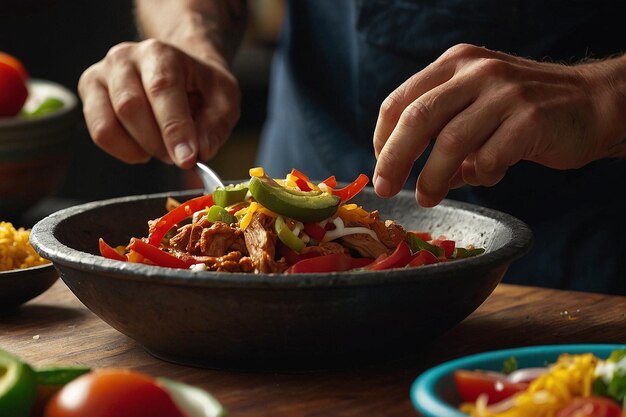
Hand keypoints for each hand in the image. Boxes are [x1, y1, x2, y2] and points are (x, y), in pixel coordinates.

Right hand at [78, 39, 239, 168]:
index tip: (186, 159)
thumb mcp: (224, 100)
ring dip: (141, 148)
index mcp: (160, 53)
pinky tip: (143, 147)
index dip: (174, 128)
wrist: (181, 72)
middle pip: (130, 108)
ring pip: (109, 124)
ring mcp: (100, 75)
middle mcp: (124, 58)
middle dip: (158, 143)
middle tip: (179, 156)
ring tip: (163, 149)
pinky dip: (123, 150)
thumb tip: (201, 150)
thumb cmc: (201, 86)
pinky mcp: (89, 95)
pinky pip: (99, 133)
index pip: (162, 89)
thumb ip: (216, 126)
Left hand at [372, 43, 622, 206]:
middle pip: (417, 118)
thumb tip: (402, 171)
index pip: (400, 101)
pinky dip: (481, 177)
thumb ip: (439, 132)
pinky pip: (489, 159)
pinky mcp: (530, 118)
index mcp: (455, 63)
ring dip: (432, 178)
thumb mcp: (475, 107)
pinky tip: (486, 176)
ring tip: (427, 197)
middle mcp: (476, 71)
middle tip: (385, 188)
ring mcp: (504, 92)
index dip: (383, 139)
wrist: (591, 104)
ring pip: (450, 142)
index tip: (381, 167)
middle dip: (394, 159)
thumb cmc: (522, 111)